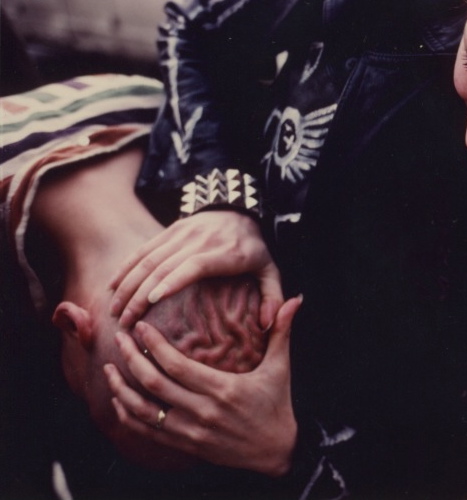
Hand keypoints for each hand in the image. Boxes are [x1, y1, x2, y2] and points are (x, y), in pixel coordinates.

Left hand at [104, 295, 302, 476]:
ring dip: (122, 387)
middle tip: (120, 337)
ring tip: (109, 366)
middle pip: (155, 384)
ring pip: (145, 410)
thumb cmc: (277, 404)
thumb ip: (281, 332)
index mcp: (224, 389)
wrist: (277, 451)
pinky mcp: (187, 445)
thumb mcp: (281, 367)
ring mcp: (192, 431)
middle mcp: (204, 412)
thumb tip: (295, 300)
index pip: (178, 366)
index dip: (155, 345)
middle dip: (132, 359)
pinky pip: (148, 431)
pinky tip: (119, 398)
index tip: (142, 326)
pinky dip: (128, 414)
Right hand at [108, 211, 281, 329]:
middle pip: (163, 266)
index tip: (153, 300)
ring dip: (128, 284)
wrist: (239, 209)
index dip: (173, 280)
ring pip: (148, 259)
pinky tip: (112, 286)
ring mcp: (181, 233)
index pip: (194, 265)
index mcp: (225, 253)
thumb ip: (273, 296)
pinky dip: (126, 267)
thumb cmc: (254, 249)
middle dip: (140, 295)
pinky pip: (143, 249)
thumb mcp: (270, 271)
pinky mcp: (169, 231)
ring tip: (114, 311)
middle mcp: (199, 240)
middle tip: (125, 322)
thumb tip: (268, 324)